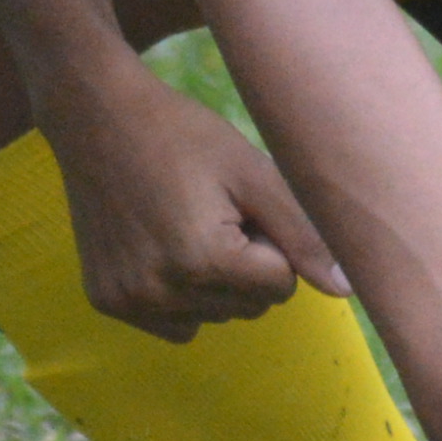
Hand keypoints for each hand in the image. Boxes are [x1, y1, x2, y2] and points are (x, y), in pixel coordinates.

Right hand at [43, 62, 351, 338]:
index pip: (282, 287)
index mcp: (204, 260)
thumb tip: (346, 291)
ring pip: (215, 318)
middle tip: (212, 210)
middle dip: (247, 265)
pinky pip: (173, 323)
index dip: (272, 241)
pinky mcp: (106, 302)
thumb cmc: (183, 134)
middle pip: (250, 308)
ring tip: (186, 223)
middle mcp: (162, 293)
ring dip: (214, 282)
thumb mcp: (252, 172)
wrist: (96, 117)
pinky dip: (179, 294)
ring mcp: (130, 302)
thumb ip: (303, 235)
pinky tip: (162, 245)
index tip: (241, 204)